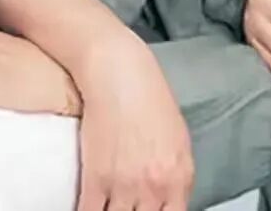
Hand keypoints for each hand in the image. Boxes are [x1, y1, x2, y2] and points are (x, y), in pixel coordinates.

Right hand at [70, 30, 194, 210]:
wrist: (120, 74)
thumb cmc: (149, 99)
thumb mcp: (177, 138)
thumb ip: (175, 176)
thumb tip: (167, 201)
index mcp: (181, 176)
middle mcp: (157, 187)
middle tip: (127, 208)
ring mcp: (126, 187)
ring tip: (110, 205)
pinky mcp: (96, 181)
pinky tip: (89, 207)